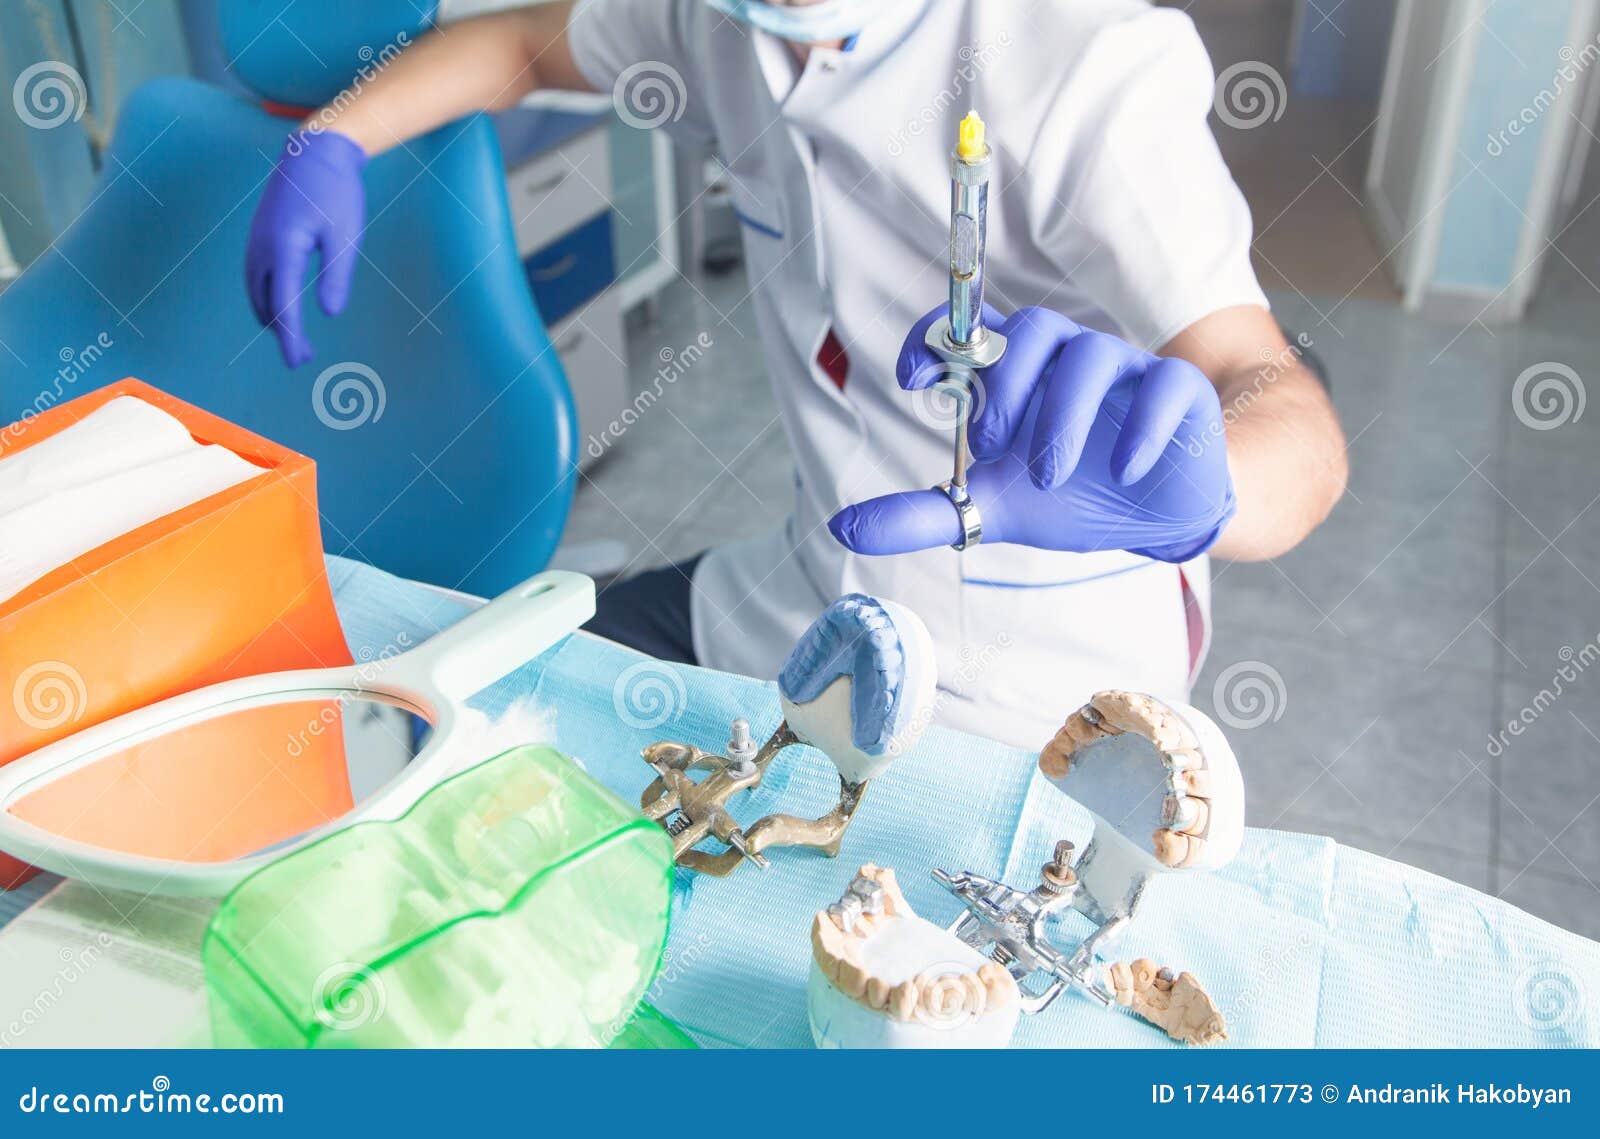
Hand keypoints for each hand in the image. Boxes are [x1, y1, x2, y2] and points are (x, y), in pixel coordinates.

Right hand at [244, 129, 367, 367]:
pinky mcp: (258, 237)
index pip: (284, 305)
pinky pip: (256, 278)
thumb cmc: (336, 194)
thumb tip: (329, 314)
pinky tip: (282, 308)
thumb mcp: (346, 236)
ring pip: (256, 292)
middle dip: (282, 333)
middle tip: (302, 358)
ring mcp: (256, 241)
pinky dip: (266, 299)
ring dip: (272, 318)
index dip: (290, 337)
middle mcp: (262, 248)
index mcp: (283, 248)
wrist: (314, 152)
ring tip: (293, 339)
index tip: (296, 362)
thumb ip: (336, 275)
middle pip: (265, 303)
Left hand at [830, 306, 1236, 561]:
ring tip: (1045, 478)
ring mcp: (1125, 370)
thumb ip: (919, 515)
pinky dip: (1139, 428)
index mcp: (1019, 375)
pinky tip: (1120, 472)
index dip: (936, 335)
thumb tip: (842, 529)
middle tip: (988, 447)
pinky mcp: (1179, 393)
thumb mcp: (989, 509)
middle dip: (1004, 385)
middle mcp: (1068, 359)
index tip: (912, 378)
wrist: (1156, 518)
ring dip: (1061, 416)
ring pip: (1091, 353)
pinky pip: (1164, 386)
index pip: (972, 328)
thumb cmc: (1070, 496)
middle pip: (1032, 329)